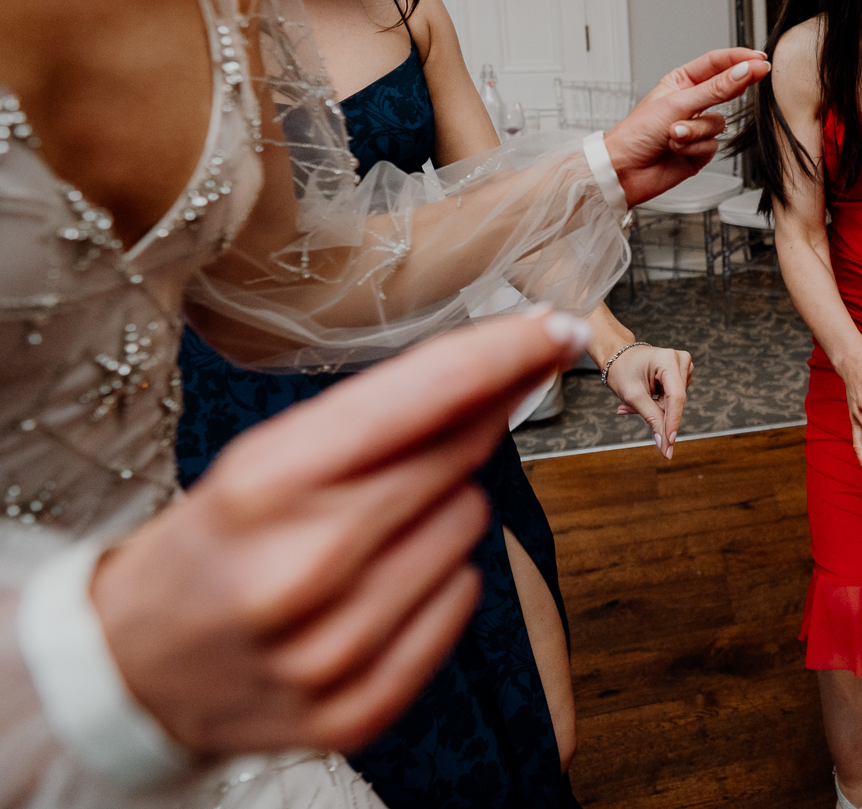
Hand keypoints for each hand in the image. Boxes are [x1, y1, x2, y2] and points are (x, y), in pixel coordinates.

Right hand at [92, 311, 585, 755]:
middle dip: (474, 424)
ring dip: (441, 510)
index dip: (505, 353)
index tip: (556, 329)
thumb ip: (381, 416)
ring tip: (368, 530)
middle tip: (458, 418)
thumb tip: (506, 364)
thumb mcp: (264, 459)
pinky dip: (439, 580)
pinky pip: (463, 600)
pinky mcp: (357, 708)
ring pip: (470, 525)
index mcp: (265, 483)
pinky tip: (379, 584)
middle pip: (458, 456)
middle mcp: (303, 567)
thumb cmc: (213, 543)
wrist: (129, 669)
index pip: (427, 395)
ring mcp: (333, 647)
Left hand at [605, 48, 770, 204]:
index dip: (739, 59)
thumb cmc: (636, 133)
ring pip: (719, 122)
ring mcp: (697, 127)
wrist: (625, 170)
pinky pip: (713, 143)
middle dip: (733, 88)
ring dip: (696, 130)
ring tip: (674, 134)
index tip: (760, 59)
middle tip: (757, 75)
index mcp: (681, 82)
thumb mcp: (678, 103)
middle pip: (725, 90)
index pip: (716, 64)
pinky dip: (695, 146)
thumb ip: (716, 89)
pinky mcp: (700, 149)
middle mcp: (691, 103)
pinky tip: (677, 148)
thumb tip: (743, 72)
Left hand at [605, 344, 692, 457]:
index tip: (669, 444)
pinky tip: (646, 395)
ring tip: (636, 399)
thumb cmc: (622, 370)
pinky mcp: (681, 374)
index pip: (676, 397)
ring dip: (657, 408)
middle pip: (676, 400)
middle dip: (659, 414)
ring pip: (675, 402)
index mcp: (668, 360)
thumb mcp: (633, 396)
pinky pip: (674, 398)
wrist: (618, 357)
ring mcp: (683, 366)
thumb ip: (652, 418)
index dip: (672, 422)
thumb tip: (664, 442)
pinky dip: (659, 402)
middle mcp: (680, 360)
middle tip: (630, 411)